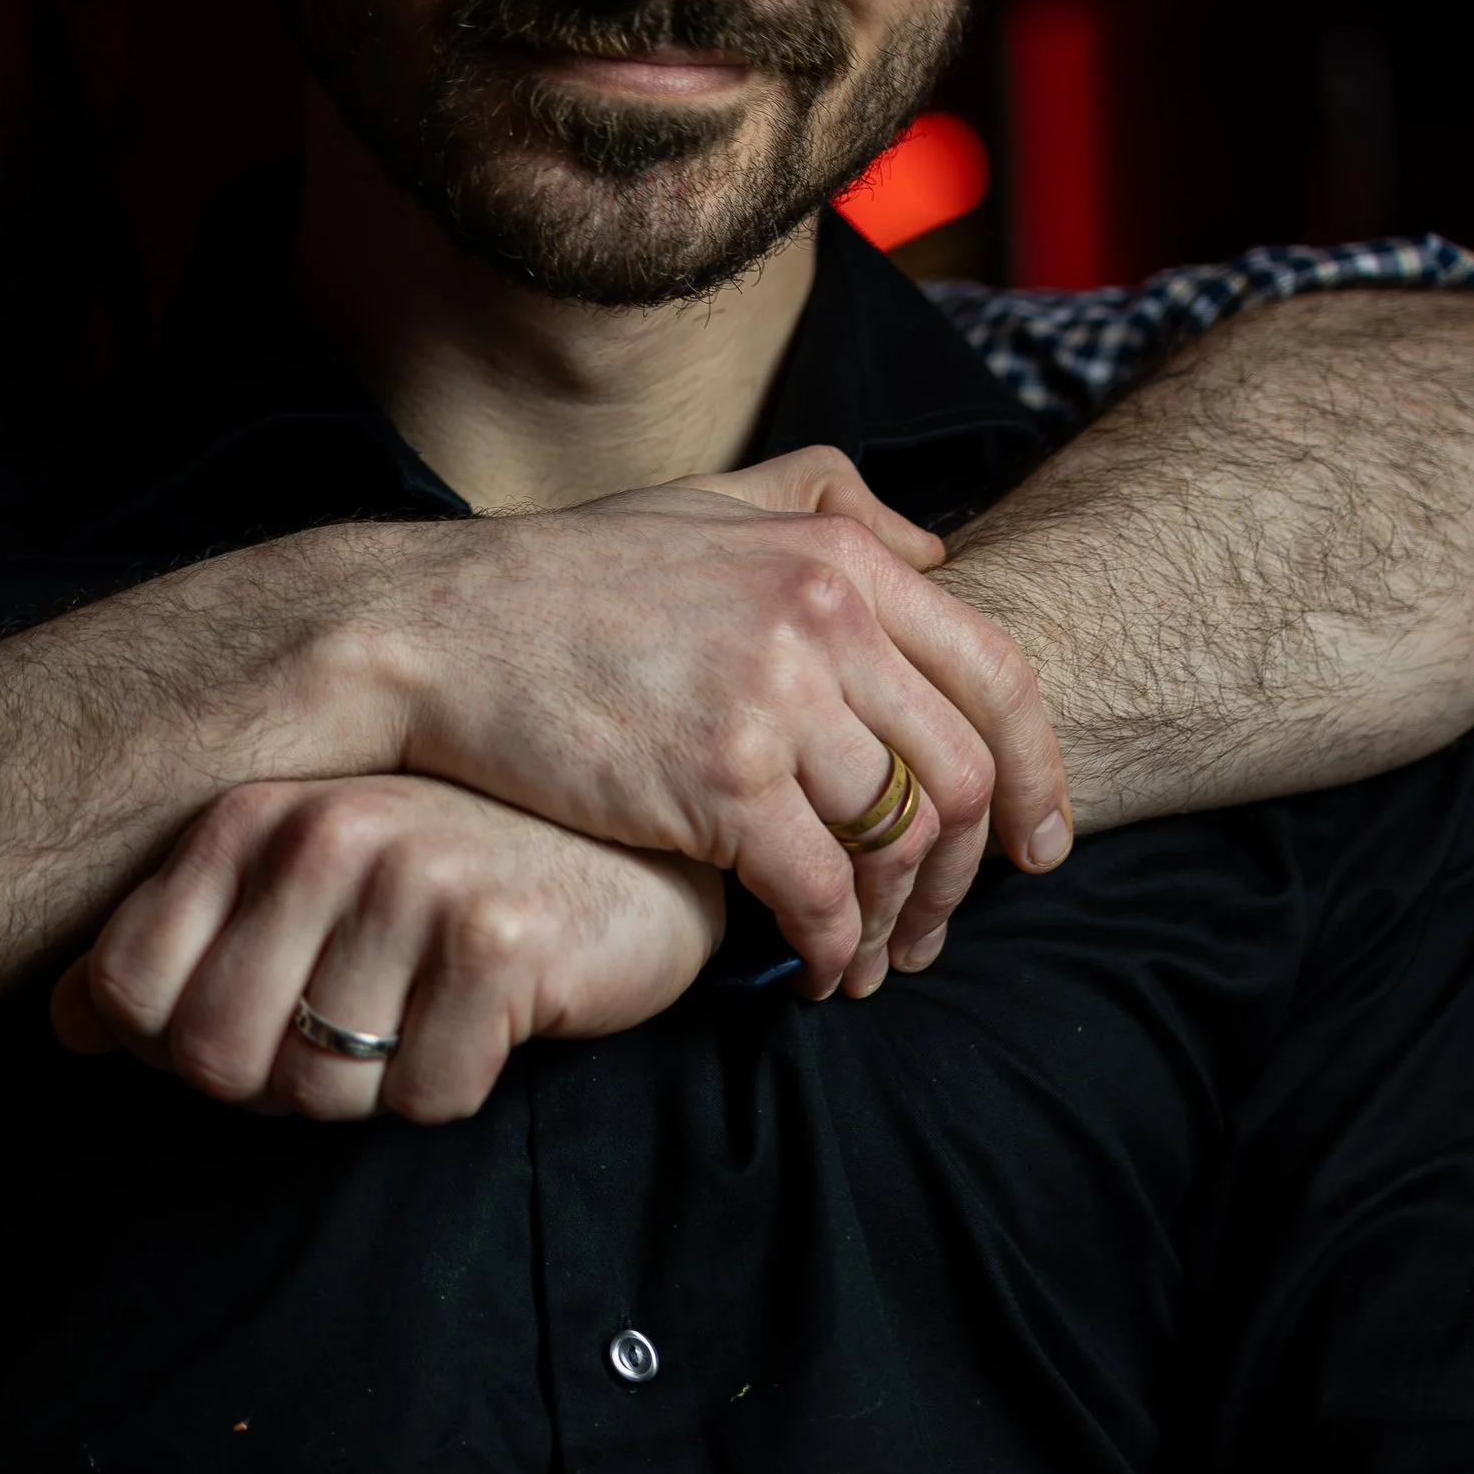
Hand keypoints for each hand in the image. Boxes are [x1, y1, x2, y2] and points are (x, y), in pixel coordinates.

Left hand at [52, 775, 725, 1119]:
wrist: (635, 851)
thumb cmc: (457, 876)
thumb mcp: (302, 886)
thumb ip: (178, 944)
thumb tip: (63, 1027)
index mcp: (252, 817)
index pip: (128, 989)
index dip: (179, 1047)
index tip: (261, 1022)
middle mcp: (322, 834)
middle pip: (215, 1057)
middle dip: (278, 1083)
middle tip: (360, 1032)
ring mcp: (412, 881)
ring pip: (321, 1090)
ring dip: (375, 1089)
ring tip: (428, 1014)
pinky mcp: (499, 942)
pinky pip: (427, 1096)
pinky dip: (455, 1084)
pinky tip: (492, 1018)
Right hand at [363, 447, 1070, 1000]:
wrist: (433, 632)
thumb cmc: (562, 582)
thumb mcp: (702, 503)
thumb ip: (820, 503)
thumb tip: (930, 543)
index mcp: (834, 553)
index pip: (996, 673)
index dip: (1039, 772)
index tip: (1038, 844)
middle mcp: (824, 618)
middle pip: (962, 772)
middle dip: (968, 873)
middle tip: (940, 928)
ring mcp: (774, 700)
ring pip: (900, 840)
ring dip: (898, 922)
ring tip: (869, 961)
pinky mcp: (717, 781)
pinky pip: (820, 891)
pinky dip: (832, 946)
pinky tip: (812, 971)